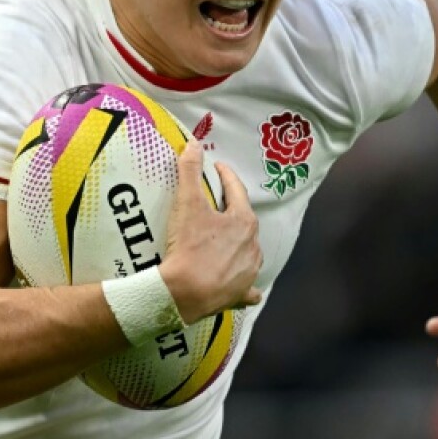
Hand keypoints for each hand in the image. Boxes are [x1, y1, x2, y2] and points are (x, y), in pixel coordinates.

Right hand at [160, 142, 262, 322]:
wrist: (183, 293)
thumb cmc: (188, 246)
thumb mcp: (187, 204)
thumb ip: (190, 171)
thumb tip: (194, 144)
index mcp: (245, 221)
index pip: (236, 190)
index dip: (225, 175)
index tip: (216, 168)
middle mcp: (254, 245)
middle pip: (243, 220)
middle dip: (231, 210)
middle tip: (213, 204)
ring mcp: (250, 272)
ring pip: (249, 251)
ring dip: (239, 243)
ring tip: (222, 240)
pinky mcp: (241, 294)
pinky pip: (247, 286)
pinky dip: (244, 282)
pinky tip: (238, 281)